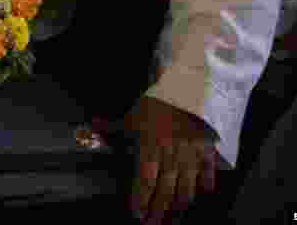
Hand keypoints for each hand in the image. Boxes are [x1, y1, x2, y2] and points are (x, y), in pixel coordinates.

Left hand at [122, 97, 217, 224]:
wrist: (183, 86)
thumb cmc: (153, 104)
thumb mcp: (130, 116)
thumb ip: (111, 128)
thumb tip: (87, 127)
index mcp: (150, 146)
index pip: (144, 180)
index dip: (140, 199)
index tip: (136, 214)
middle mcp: (171, 154)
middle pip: (165, 189)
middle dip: (158, 210)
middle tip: (153, 224)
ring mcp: (191, 153)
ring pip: (187, 185)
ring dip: (180, 205)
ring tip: (174, 218)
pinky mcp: (207, 148)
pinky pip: (208, 170)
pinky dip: (206, 183)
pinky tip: (203, 194)